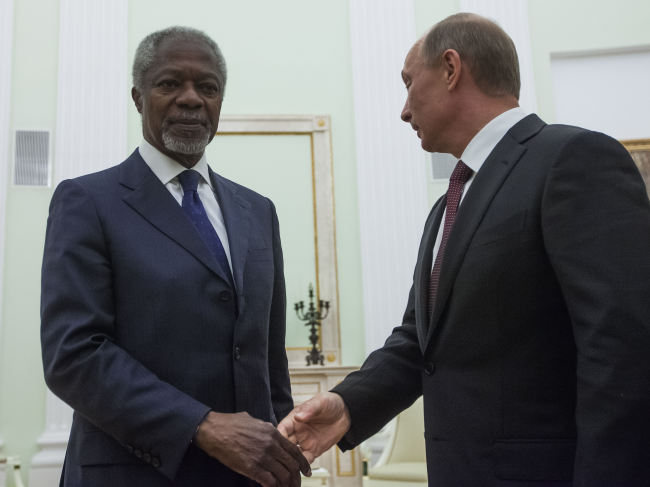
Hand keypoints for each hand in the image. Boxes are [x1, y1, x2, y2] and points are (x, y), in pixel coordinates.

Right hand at [194, 411, 310, 486]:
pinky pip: (269, 481)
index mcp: (273, 432)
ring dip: (286, 485)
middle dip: (296, 478)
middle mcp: (270, 444)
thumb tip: (272, 434)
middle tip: (297, 485)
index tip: (306, 471)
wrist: (214, 430)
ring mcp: (262, 456)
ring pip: (282, 475)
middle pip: (291, 465)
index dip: (303, 463)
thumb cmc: (231, 424)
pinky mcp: (251, 467)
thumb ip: (266, 430)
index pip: (295, 451)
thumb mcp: (254, 421)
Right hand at [278, 392, 350, 462]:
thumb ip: (309, 409)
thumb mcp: (320, 403)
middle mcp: (296, 432)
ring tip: (292, 469)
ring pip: (293, 455)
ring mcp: (305, 442)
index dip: (279, 437)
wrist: (345, 413)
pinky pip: (306, 460)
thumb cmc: (330, 403)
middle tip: (282, 461)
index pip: (282, 429)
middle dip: (282, 453)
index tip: (276, 444)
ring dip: (292, 462)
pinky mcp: (314, 450)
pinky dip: (304, 466)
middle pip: (285, 444)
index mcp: (294, 419)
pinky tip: (304, 471)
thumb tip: (298, 417)